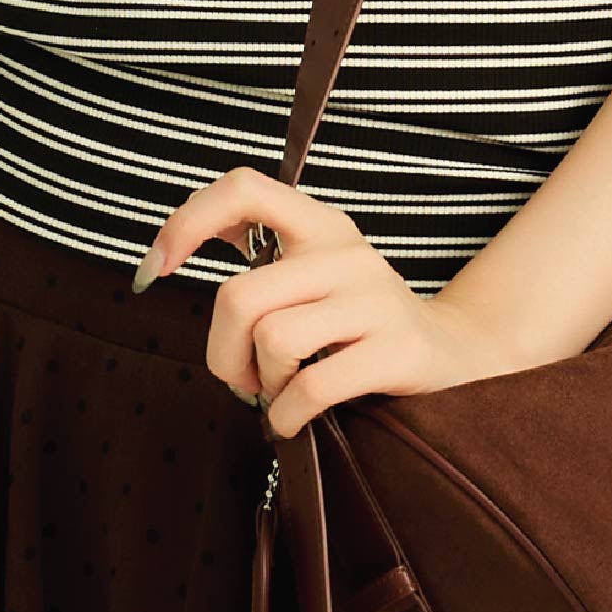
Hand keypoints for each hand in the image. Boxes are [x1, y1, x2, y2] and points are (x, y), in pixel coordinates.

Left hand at [131, 166, 525, 436]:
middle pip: (239, 296)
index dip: (187, 222)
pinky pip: (311, 386)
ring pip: (272, 341)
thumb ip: (259, 266)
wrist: (455, 356)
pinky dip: (287, 415)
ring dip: (262, 385)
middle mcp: (345, 253)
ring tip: (279, 394)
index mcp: (320, 226)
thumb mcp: (313, 279)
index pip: (244, 190)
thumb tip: (169, 258)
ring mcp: (374, 299)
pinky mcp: (396, 350)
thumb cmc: (360, 327)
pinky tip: (293, 421)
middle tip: (240, 380)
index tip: (157, 268)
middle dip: (221, 353)